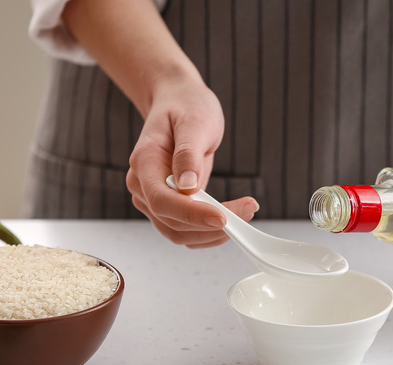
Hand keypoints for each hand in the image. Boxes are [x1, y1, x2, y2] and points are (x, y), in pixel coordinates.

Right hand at [126, 74, 258, 248]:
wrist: (179, 103)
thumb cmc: (186, 107)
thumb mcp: (194, 122)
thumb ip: (188, 154)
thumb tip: (187, 186)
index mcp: (144, 162)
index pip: (162, 200)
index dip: (192, 214)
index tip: (223, 217)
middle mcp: (142, 186)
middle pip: (172, 223)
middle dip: (211, 225)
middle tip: (249, 209)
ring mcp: (153, 199)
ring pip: (179, 233)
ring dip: (213, 233)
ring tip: (247, 211)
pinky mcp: (169, 206)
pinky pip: (186, 230)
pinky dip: (210, 232)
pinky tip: (234, 217)